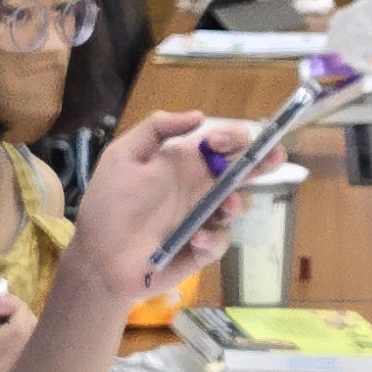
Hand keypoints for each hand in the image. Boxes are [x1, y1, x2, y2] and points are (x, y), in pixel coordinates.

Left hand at [68, 111, 245, 306]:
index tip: (227, 141)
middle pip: (240, 172)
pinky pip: (219, 242)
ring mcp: (202, 220)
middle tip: (274, 156)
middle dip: (262, 161)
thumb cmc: (107, 204)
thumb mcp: (122, 156)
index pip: (220, 145)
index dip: (232, 138)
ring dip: (239, 203)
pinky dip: (212, 239)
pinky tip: (194, 239)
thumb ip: (156, 128)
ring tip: (227, 206)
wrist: (97, 256)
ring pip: (236, 206)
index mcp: (183, 164)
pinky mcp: (200, 250)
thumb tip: (199, 115)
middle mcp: (198, 189)